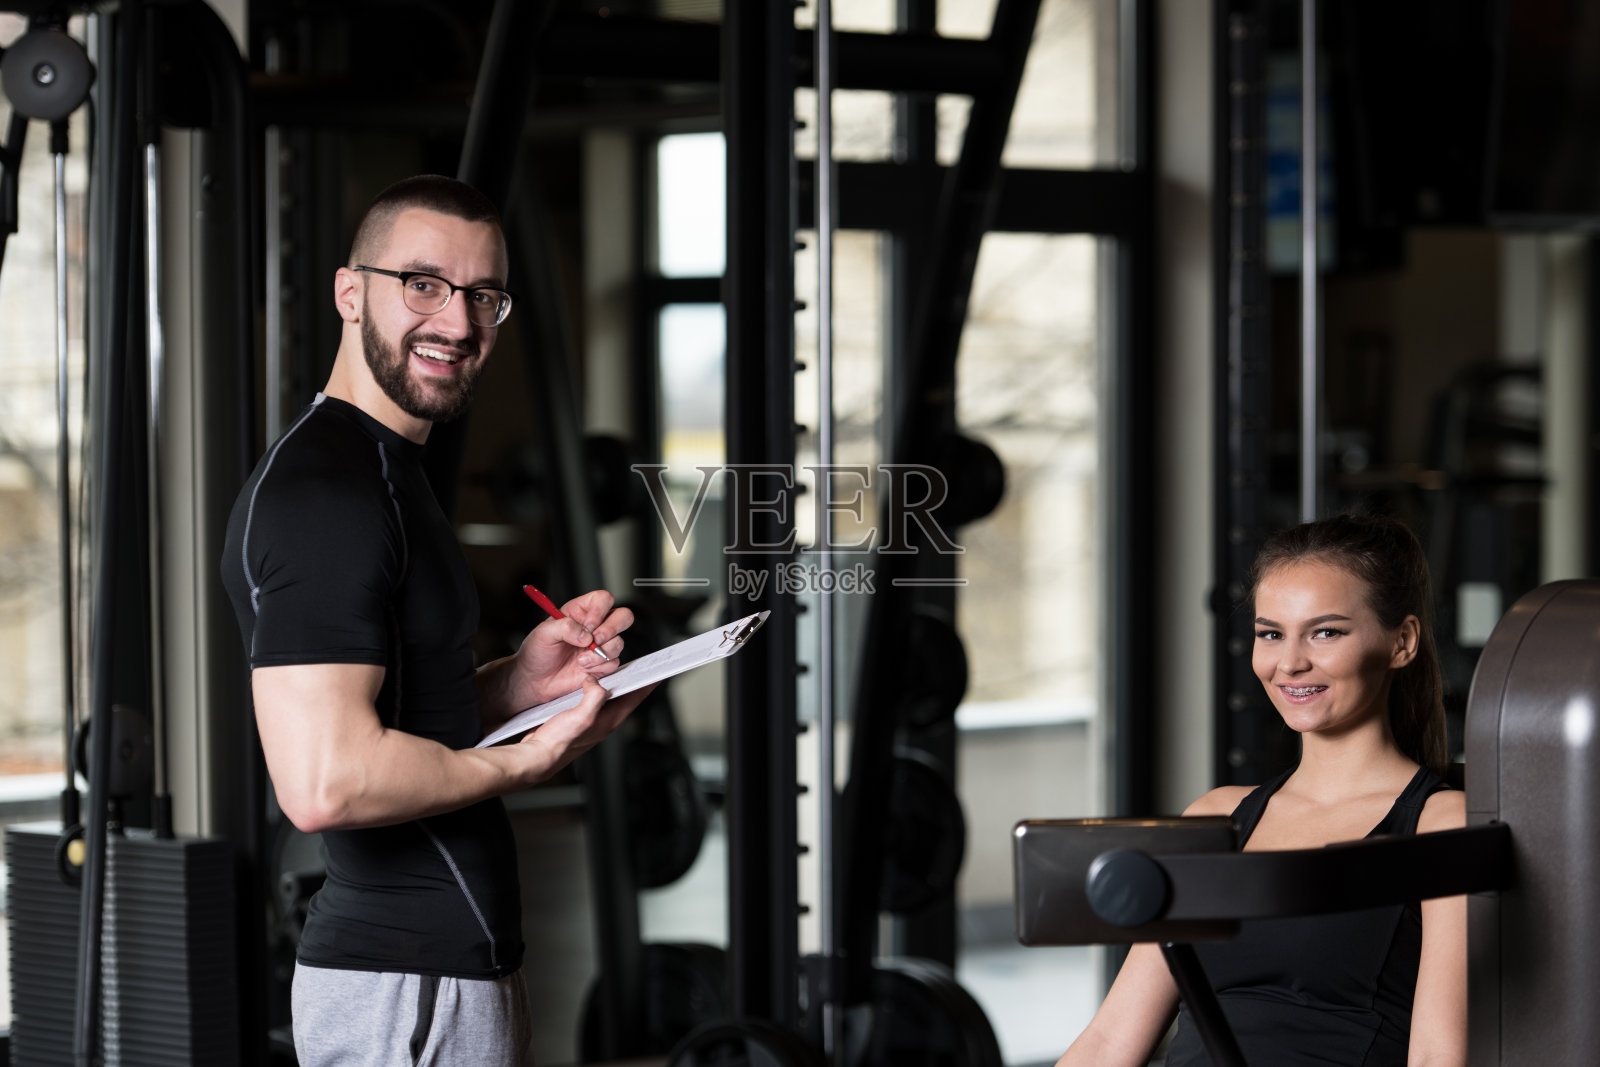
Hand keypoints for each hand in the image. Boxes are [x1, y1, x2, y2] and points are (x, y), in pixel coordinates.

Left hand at [511, 589, 633, 705]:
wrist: (535, 681)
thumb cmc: (537, 653)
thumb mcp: (543, 633)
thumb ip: (565, 627)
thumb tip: (586, 634)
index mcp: (580, 611)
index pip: (603, 599)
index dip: (600, 610)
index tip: (588, 625)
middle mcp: (594, 626)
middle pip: (623, 616)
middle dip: (611, 629)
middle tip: (595, 640)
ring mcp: (600, 645)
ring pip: (619, 642)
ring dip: (601, 653)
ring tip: (580, 660)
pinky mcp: (602, 663)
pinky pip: (614, 662)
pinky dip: (599, 667)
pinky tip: (583, 668)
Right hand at [516, 676, 655, 779]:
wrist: (538, 755)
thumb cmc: (558, 742)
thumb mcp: (581, 716)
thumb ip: (594, 698)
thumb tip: (597, 682)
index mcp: (611, 719)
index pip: (637, 697)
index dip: (649, 682)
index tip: (659, 669)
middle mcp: (605, 720)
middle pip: (626, 695)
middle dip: (634, 678)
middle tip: (642, 662)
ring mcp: (593, 719)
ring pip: (609, 696)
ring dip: (614, 681)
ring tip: (619, 666)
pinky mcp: (580, 717)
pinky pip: (594, 698)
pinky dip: (595, 686)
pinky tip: (589, 680)